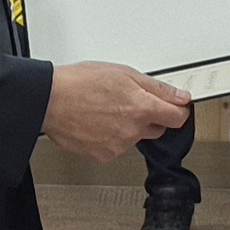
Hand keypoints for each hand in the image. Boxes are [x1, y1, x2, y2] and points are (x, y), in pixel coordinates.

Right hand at [43, 62, 189, 162]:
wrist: (49, 100)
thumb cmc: (79, 83)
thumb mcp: (124, 73)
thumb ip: (157, 88)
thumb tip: (180, 97)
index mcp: (141, 108)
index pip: (178, 118)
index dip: (178, 110)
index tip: (175, 107)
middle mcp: (132, 130)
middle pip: (158, 129)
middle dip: (150, 116)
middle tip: (130, 102)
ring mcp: (118, 146)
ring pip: (135, 137)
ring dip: (128, 126)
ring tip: (106, 109)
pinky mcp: (103, 156)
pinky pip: (117, 147)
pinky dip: (111, 137)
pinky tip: (98, 122)